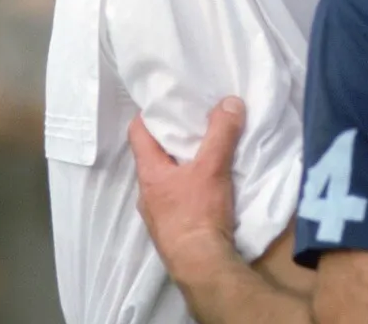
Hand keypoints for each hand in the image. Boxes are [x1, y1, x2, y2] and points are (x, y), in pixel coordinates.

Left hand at [129, 98, 248, 287]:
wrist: (201, 265)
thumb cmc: (198, 213)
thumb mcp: (212, 167)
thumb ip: (221, 133)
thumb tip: (230, 101)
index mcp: (149, 172)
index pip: (137, 132)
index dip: (150, 114)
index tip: (168, 101)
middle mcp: (146, 192)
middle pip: (154, 155)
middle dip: (173, 138)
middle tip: (195, 122)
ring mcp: (157, 214)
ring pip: (167, 178)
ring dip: (182, 165)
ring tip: (205, 151)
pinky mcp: (172, 229)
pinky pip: (177, 198)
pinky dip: (189, 187)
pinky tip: (208, 187)